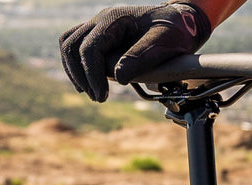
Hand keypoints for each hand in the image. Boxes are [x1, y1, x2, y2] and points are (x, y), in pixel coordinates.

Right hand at [60, 3, 211, 101]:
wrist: (182, 22)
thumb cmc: (176, 30)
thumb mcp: (163, 44)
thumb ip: (140, 58)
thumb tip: (117, 78)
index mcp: (114, 19)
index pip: (89, 48)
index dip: (92, 75)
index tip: (102, 95)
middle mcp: (102, 20)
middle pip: (72, 45)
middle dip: (81, 75)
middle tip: (98, 97)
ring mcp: (100, 27)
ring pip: (70, 44)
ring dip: (75, 71)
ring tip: (91, 93)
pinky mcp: (103, 37)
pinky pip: (78, 47)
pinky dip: (79, 65)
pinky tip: (89, 84)